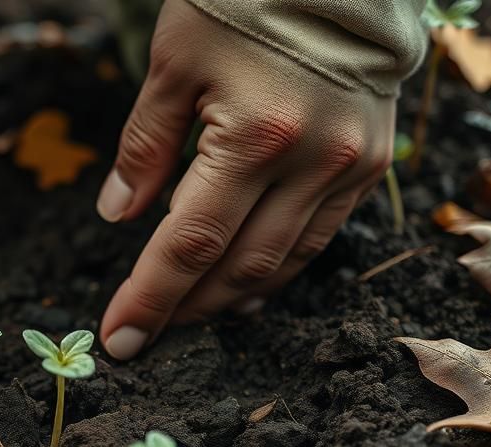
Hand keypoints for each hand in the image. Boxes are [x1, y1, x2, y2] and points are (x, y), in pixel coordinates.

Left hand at [97, 0, 393, 359]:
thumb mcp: (173, 62)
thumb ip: (146, 146)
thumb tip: (119, 215)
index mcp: (254, 136)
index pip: (189, 243)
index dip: (151, 297)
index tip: (119, 339)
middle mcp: (312, 161)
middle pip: (239, 266)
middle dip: (187, 307)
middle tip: (147, 333)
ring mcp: (350, 165)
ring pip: (285, 261)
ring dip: (232, 296)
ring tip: (191, 315)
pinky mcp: (371, 162)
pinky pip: (319, 235)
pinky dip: (278, 266)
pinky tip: (247, 284)